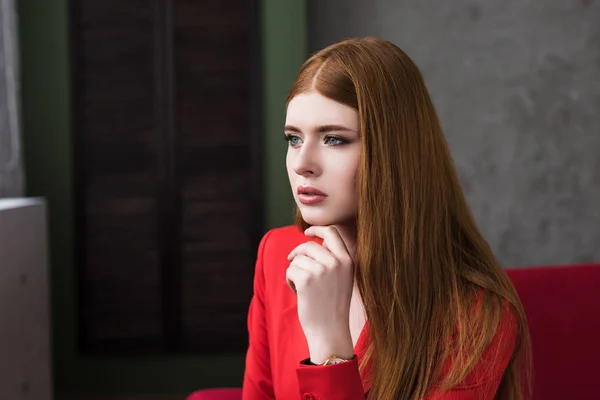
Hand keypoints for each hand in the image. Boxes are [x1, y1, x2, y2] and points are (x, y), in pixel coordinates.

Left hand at [286, 226, 354, 362]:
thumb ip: (332, 260)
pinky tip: (299, 294)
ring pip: (298, 259)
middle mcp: (336, 262)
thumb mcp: (341, 279)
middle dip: (297, 253)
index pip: (332, 233)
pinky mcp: (306, 279)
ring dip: (295, 272)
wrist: (330, 331)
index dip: (317, 229)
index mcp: (347, 261)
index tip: (307, 231)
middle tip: (291, 260)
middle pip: (309, 245)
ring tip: (304, 290)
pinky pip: (290, 270)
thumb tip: (312, 243)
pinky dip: (290, 281)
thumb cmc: (332, 307)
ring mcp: (322, 270)